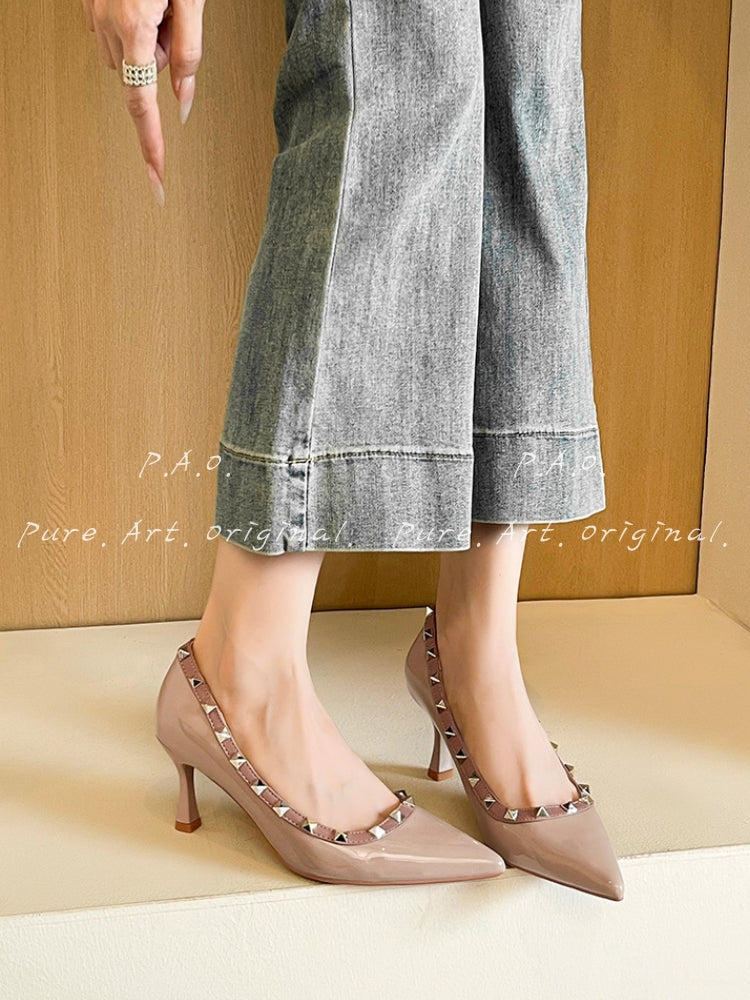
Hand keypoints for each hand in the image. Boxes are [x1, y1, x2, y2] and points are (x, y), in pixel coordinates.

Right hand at [82, 0, 206, 204]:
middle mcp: (106, 24)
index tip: (156, 180)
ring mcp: (92, 14)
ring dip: (149, 40)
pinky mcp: (88, 5)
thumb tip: (184, 104)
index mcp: (133, 26)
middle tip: (174, 18)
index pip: (143, 105)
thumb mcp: (194, 2)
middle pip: (143, 74)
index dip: (152, 146)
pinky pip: (116, 34)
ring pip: (130, 56)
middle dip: (163, 58)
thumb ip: (191, 57)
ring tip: (157, 2)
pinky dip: (134, 25)